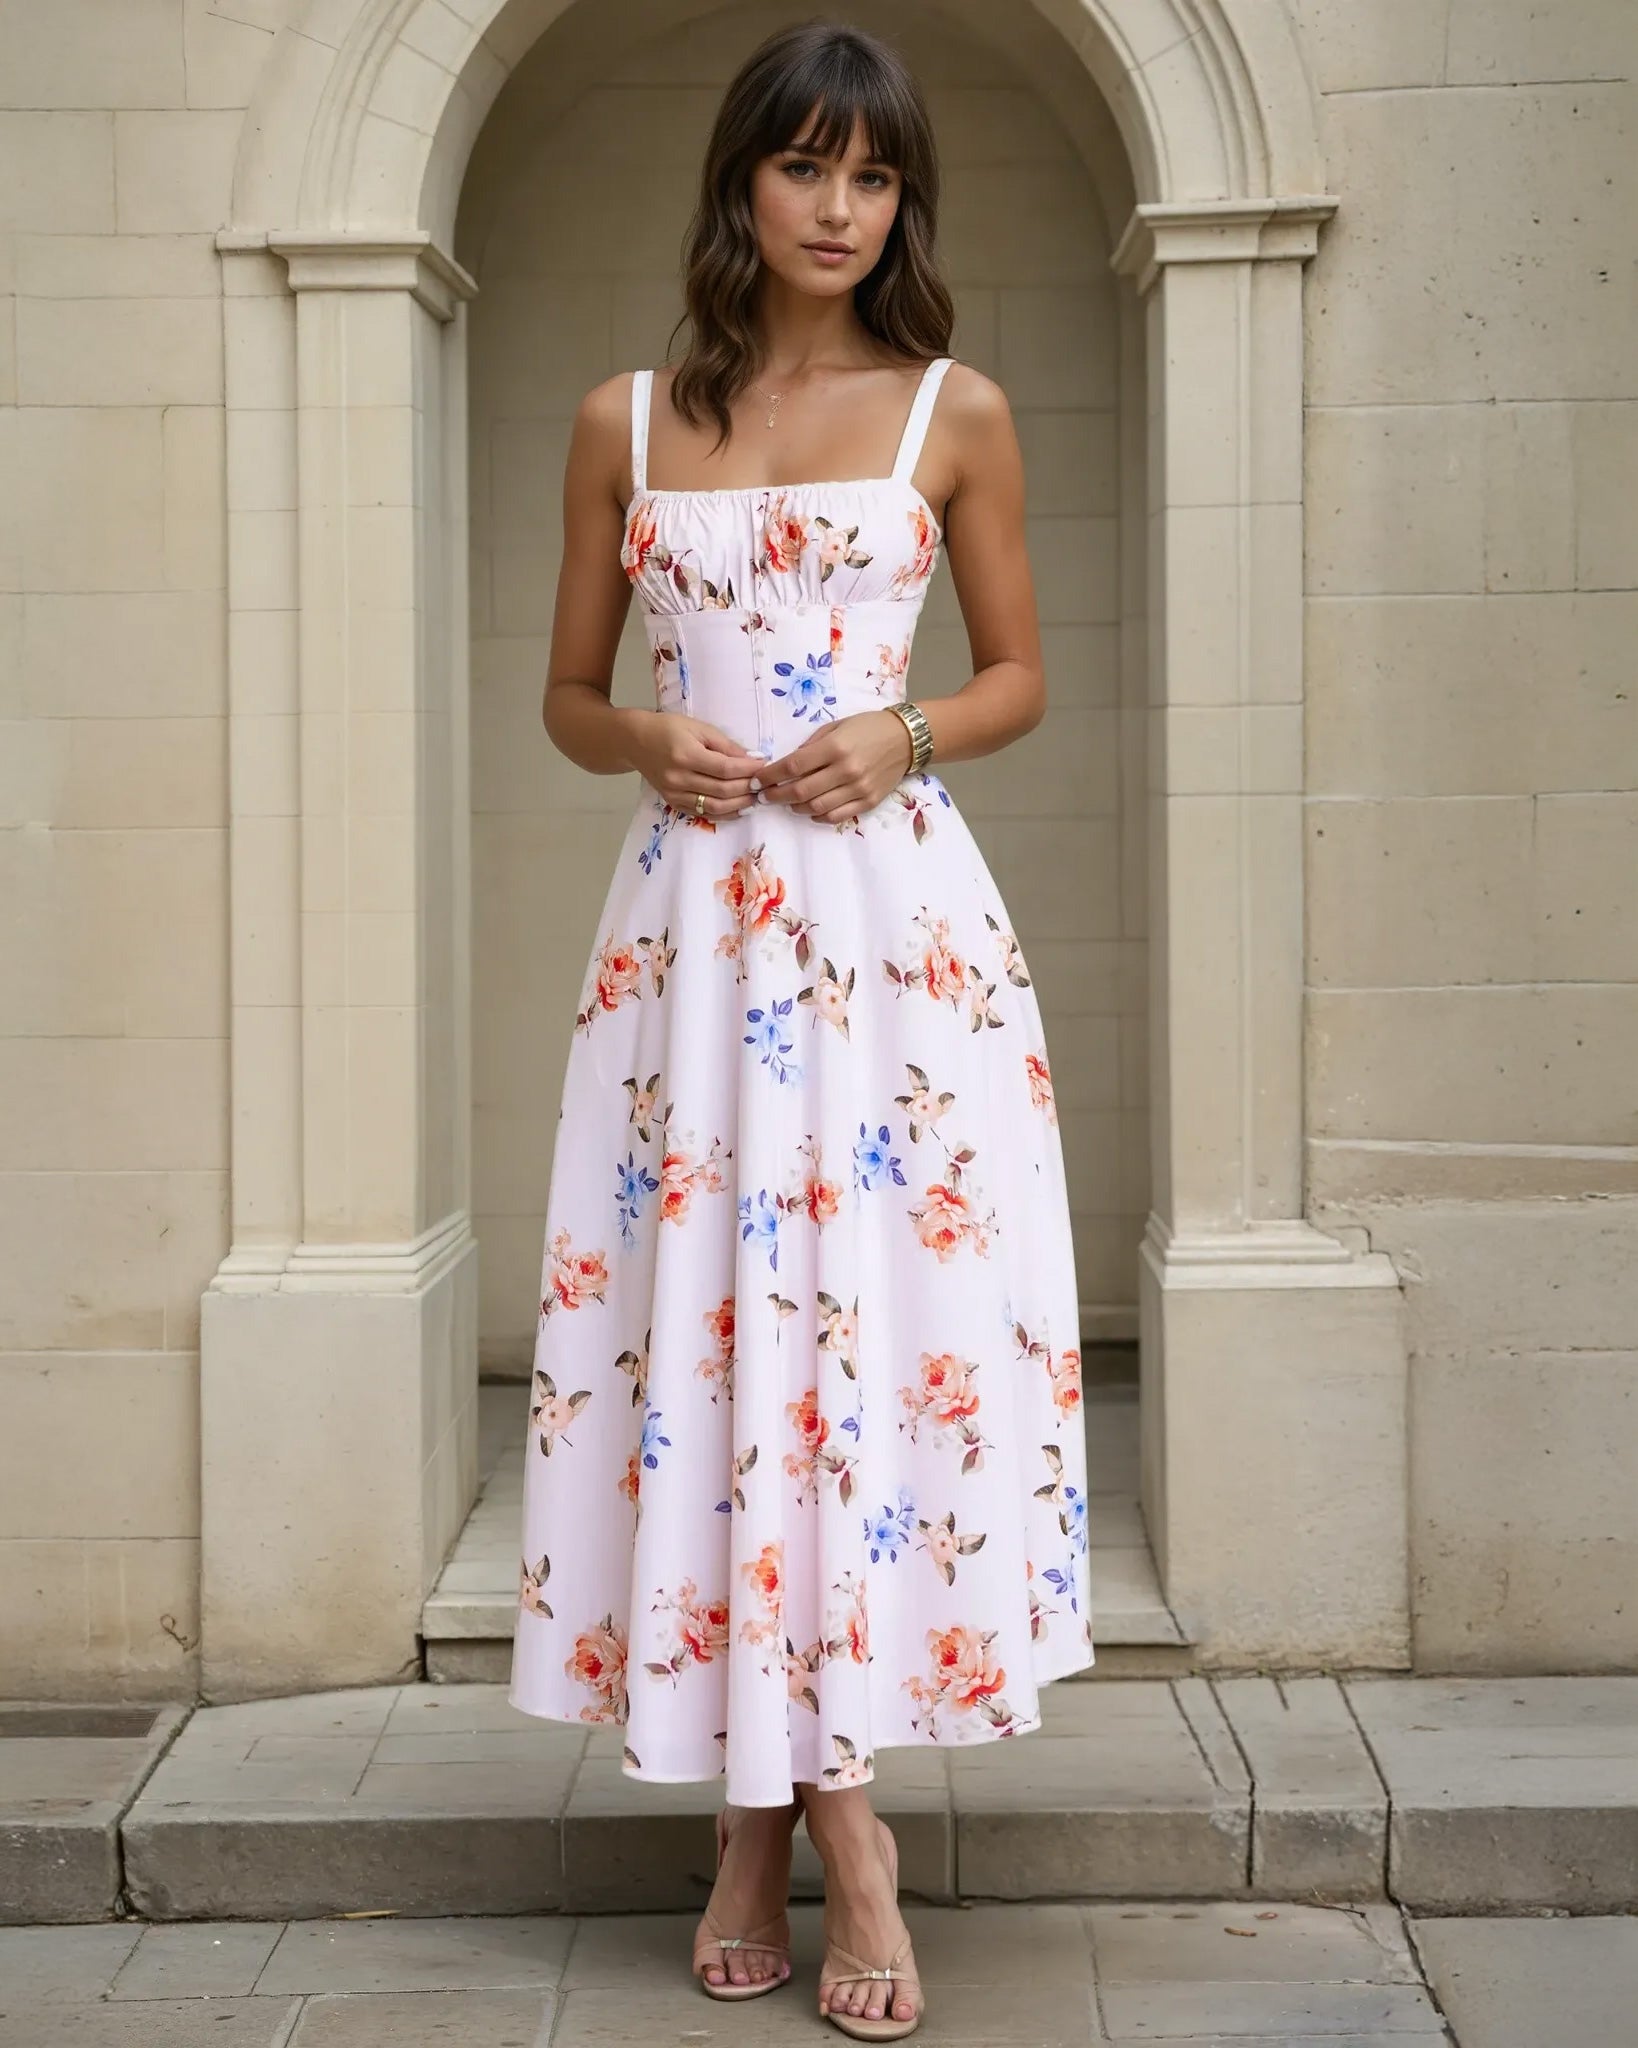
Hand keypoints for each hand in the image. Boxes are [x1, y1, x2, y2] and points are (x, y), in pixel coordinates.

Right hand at [623, 710, 766, 817]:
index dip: (748, 770)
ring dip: (739, 805)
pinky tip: (739, 808)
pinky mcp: (673, 803)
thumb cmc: (668, 728)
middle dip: (748, 788)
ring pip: (714, 807)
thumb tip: (751, 760)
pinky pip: (703, 814)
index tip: (764, 766)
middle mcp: (679, 778)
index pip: (725, 769)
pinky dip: (724, 814)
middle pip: (722, 791)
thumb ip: (725, 745)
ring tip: (755, 798)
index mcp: (686, 755)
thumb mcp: (698, 727)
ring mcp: (675, 794)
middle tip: (764, 784)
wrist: (635, 741)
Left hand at [756, 711, 915, 824]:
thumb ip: (811, 745)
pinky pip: (836, 816)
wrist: (906, 739)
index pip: (793, 766)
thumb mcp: (836, 725)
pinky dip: (818, 816)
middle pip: (800, 791)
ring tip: (786, 802)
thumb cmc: (868, 727)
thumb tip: (787, 765)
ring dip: (795, 807)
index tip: (757, 781)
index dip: (770, 776)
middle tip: (764, 796)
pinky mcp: (869, 802)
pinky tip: (810, 809)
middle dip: (776, 795)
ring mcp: (858, 789)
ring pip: (816, 807)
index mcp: (835, 747)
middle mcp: (846, 770)